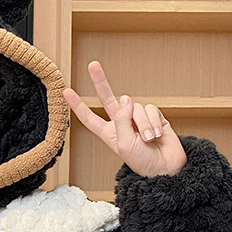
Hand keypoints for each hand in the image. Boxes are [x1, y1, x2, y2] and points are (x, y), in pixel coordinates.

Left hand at [63, 61, 186, 177]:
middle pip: (108, 98)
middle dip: (101, 81)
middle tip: (92, 64)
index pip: (90, 117)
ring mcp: (137, 118)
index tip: (66, 92)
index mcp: (108, 133)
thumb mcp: (124, 144)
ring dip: (143, 124)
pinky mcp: (154, 116)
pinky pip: (151, 109)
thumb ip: (121, 120)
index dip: (78, 105)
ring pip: (136, 107)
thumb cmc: (142, 161)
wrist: (165, 167)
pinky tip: (157, 134)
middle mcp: (121, 123)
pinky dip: (153, 122)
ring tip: (148, 140)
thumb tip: (124, 98)